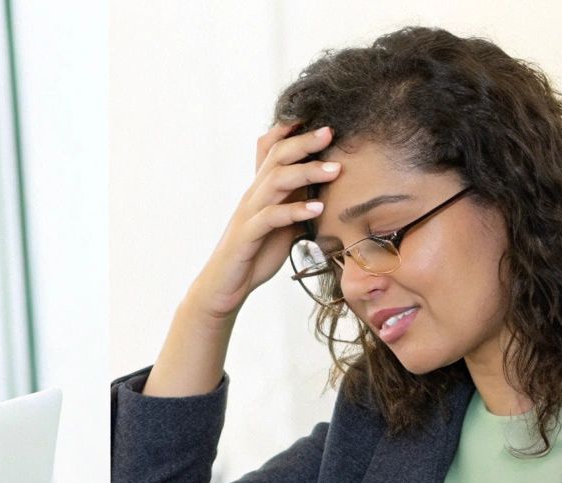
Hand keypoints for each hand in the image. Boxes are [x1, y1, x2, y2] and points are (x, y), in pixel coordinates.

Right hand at [185, 123, 339, 320]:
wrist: (225, 286)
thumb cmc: (256, 254)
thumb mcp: (283, 224)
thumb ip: (298, 203)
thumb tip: (326, 190)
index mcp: (262, 189)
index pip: (271, 149)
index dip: (290, 131)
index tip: (318, 117)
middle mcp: (253, 195)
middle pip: (277, 157)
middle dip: (305, 142)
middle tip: (331, 131)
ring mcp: (248, 213)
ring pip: (275, 181)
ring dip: (307, 172)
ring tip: (335, 169)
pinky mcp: (247, 235)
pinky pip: (271, 216)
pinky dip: (295, 210)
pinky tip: (318, 208)